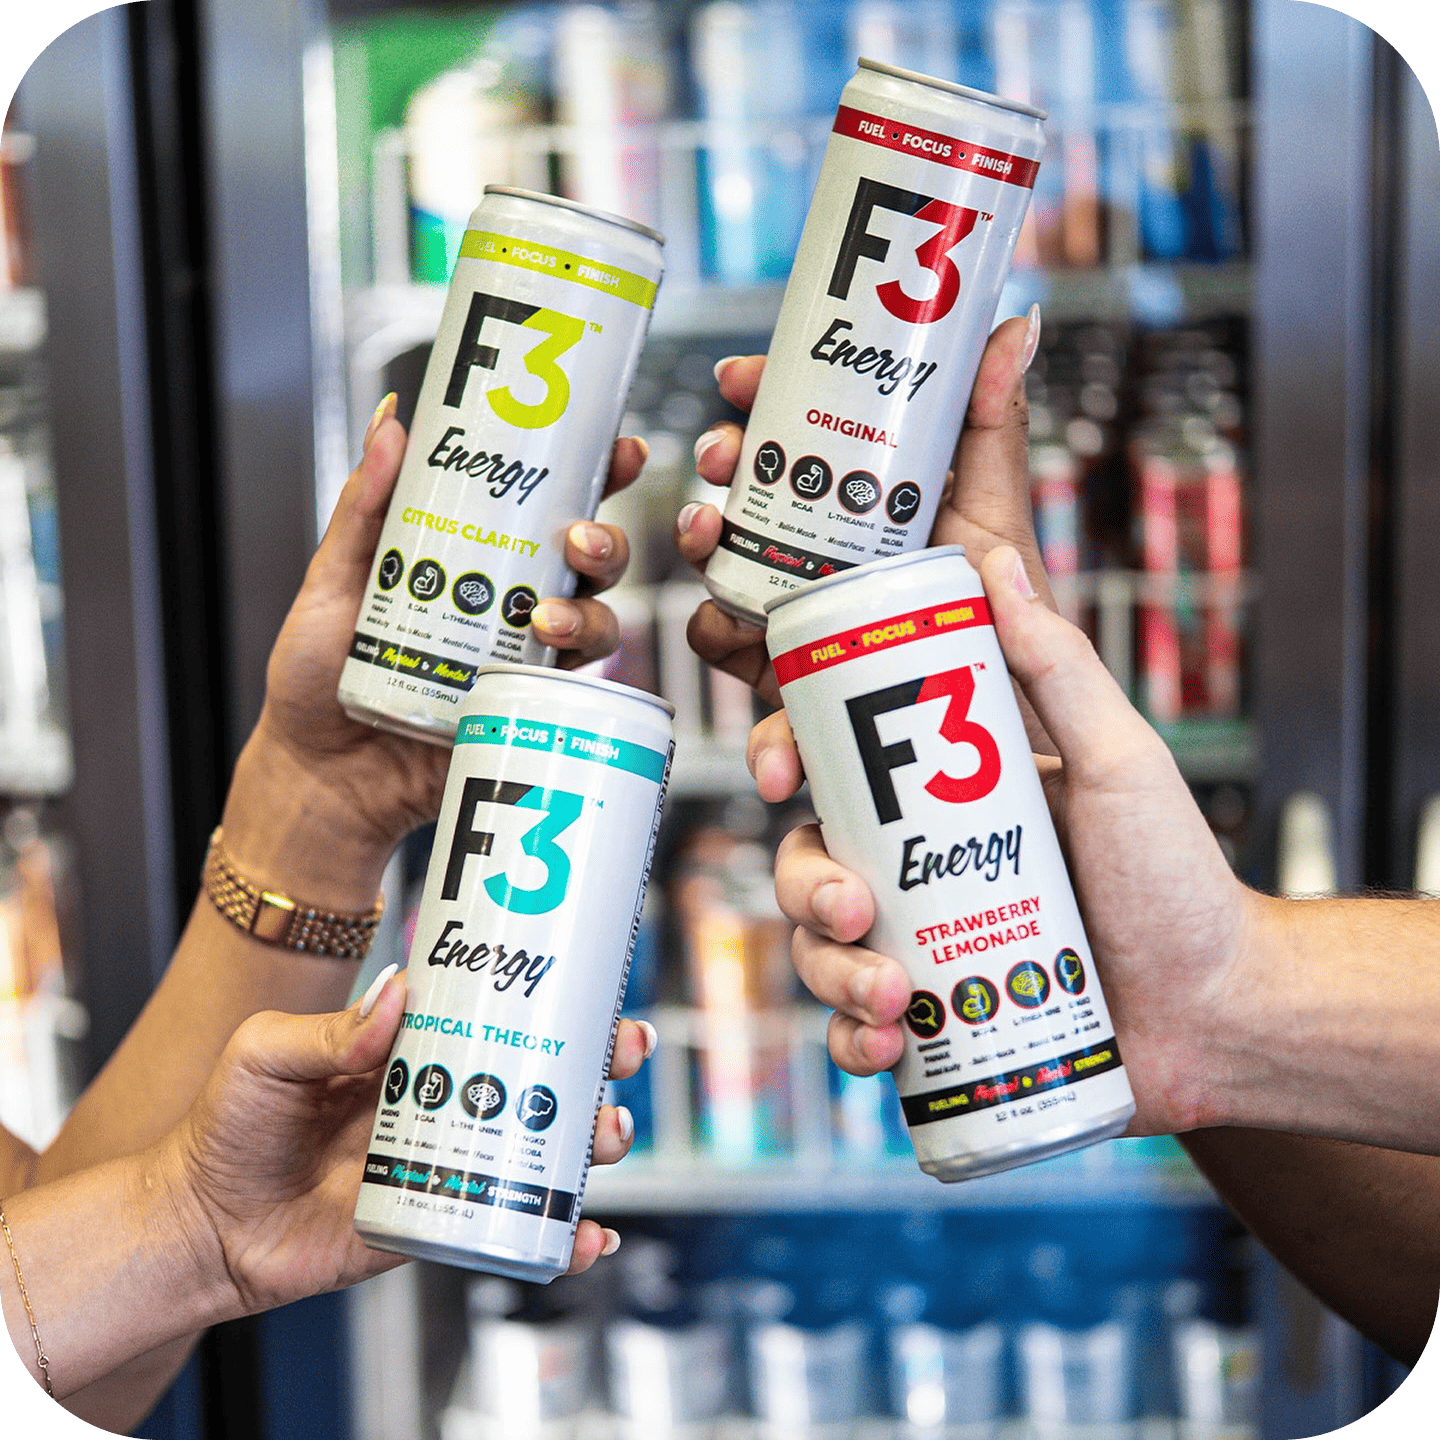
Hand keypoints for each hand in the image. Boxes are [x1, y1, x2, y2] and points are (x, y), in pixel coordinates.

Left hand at [168, 971, 654, 1313]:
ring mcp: (442, 1168)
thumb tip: (397, 997)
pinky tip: (586, 1237)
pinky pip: (504, 1231)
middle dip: (594, 1071)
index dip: (552, 1010)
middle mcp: (441, 1105)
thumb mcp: (266, 1054)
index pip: (497, 1023)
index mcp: (413, 1055)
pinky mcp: (433, 1227)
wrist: (195, 1225)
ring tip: (605, 1138)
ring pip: (536, 1153)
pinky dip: (555, 1240)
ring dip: (587, 1146)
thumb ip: (331, 1031)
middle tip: (618, 1060)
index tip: (595, 998)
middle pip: (538, 1084)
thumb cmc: (227, 1127)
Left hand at [219, 403, 647, 905]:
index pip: (545, 505)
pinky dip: (574, 667)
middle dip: (605, 540)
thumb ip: (363, 506)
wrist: (319, 773)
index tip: (617, 449)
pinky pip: (574, 684)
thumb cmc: (319, 677)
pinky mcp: (525, 708)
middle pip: (588, 560)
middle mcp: (510, 603)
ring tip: (544, 618)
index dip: (593, 473)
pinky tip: (546, 660)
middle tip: (580, 540)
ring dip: (589, 609)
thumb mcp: (332, 579)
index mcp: (474, 558)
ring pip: (595, 619)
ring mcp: (522, 658)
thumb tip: (390, 423)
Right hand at [674, 309, 1048, 716]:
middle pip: (749, 507)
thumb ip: (995, 435)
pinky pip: (758, 706)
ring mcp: (810, 630)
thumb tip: (1012, 325)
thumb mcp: (1001, 527)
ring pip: (730, 596)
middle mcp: (829, 565)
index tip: (736, 380)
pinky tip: (775, 753)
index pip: (801, 442)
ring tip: (721, 604)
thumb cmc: (1020, 638)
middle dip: (721, 482)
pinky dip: (760, 736)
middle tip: (718, 466)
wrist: (1024, 761)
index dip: (762, 403)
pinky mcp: (804, 704)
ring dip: (709, 587)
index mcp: (869, 514)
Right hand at [770, 546, 1252, 1136]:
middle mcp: (919, 873)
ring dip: (830, 972)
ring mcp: (922, 951)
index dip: (784, 760)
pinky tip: (887, 1045)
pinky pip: (855, 1034)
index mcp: (943, 801)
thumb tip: (996, 562)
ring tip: (892, 998)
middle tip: (852, 906)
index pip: (836, 769)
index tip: (781, 772)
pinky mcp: (934, 1028)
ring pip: (821, 952)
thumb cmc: (1177, 878)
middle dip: (805, 886)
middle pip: (807, 862)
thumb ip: (1058, 666)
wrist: (1222, 1012)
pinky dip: (851, 1042)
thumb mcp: (1117, 758)